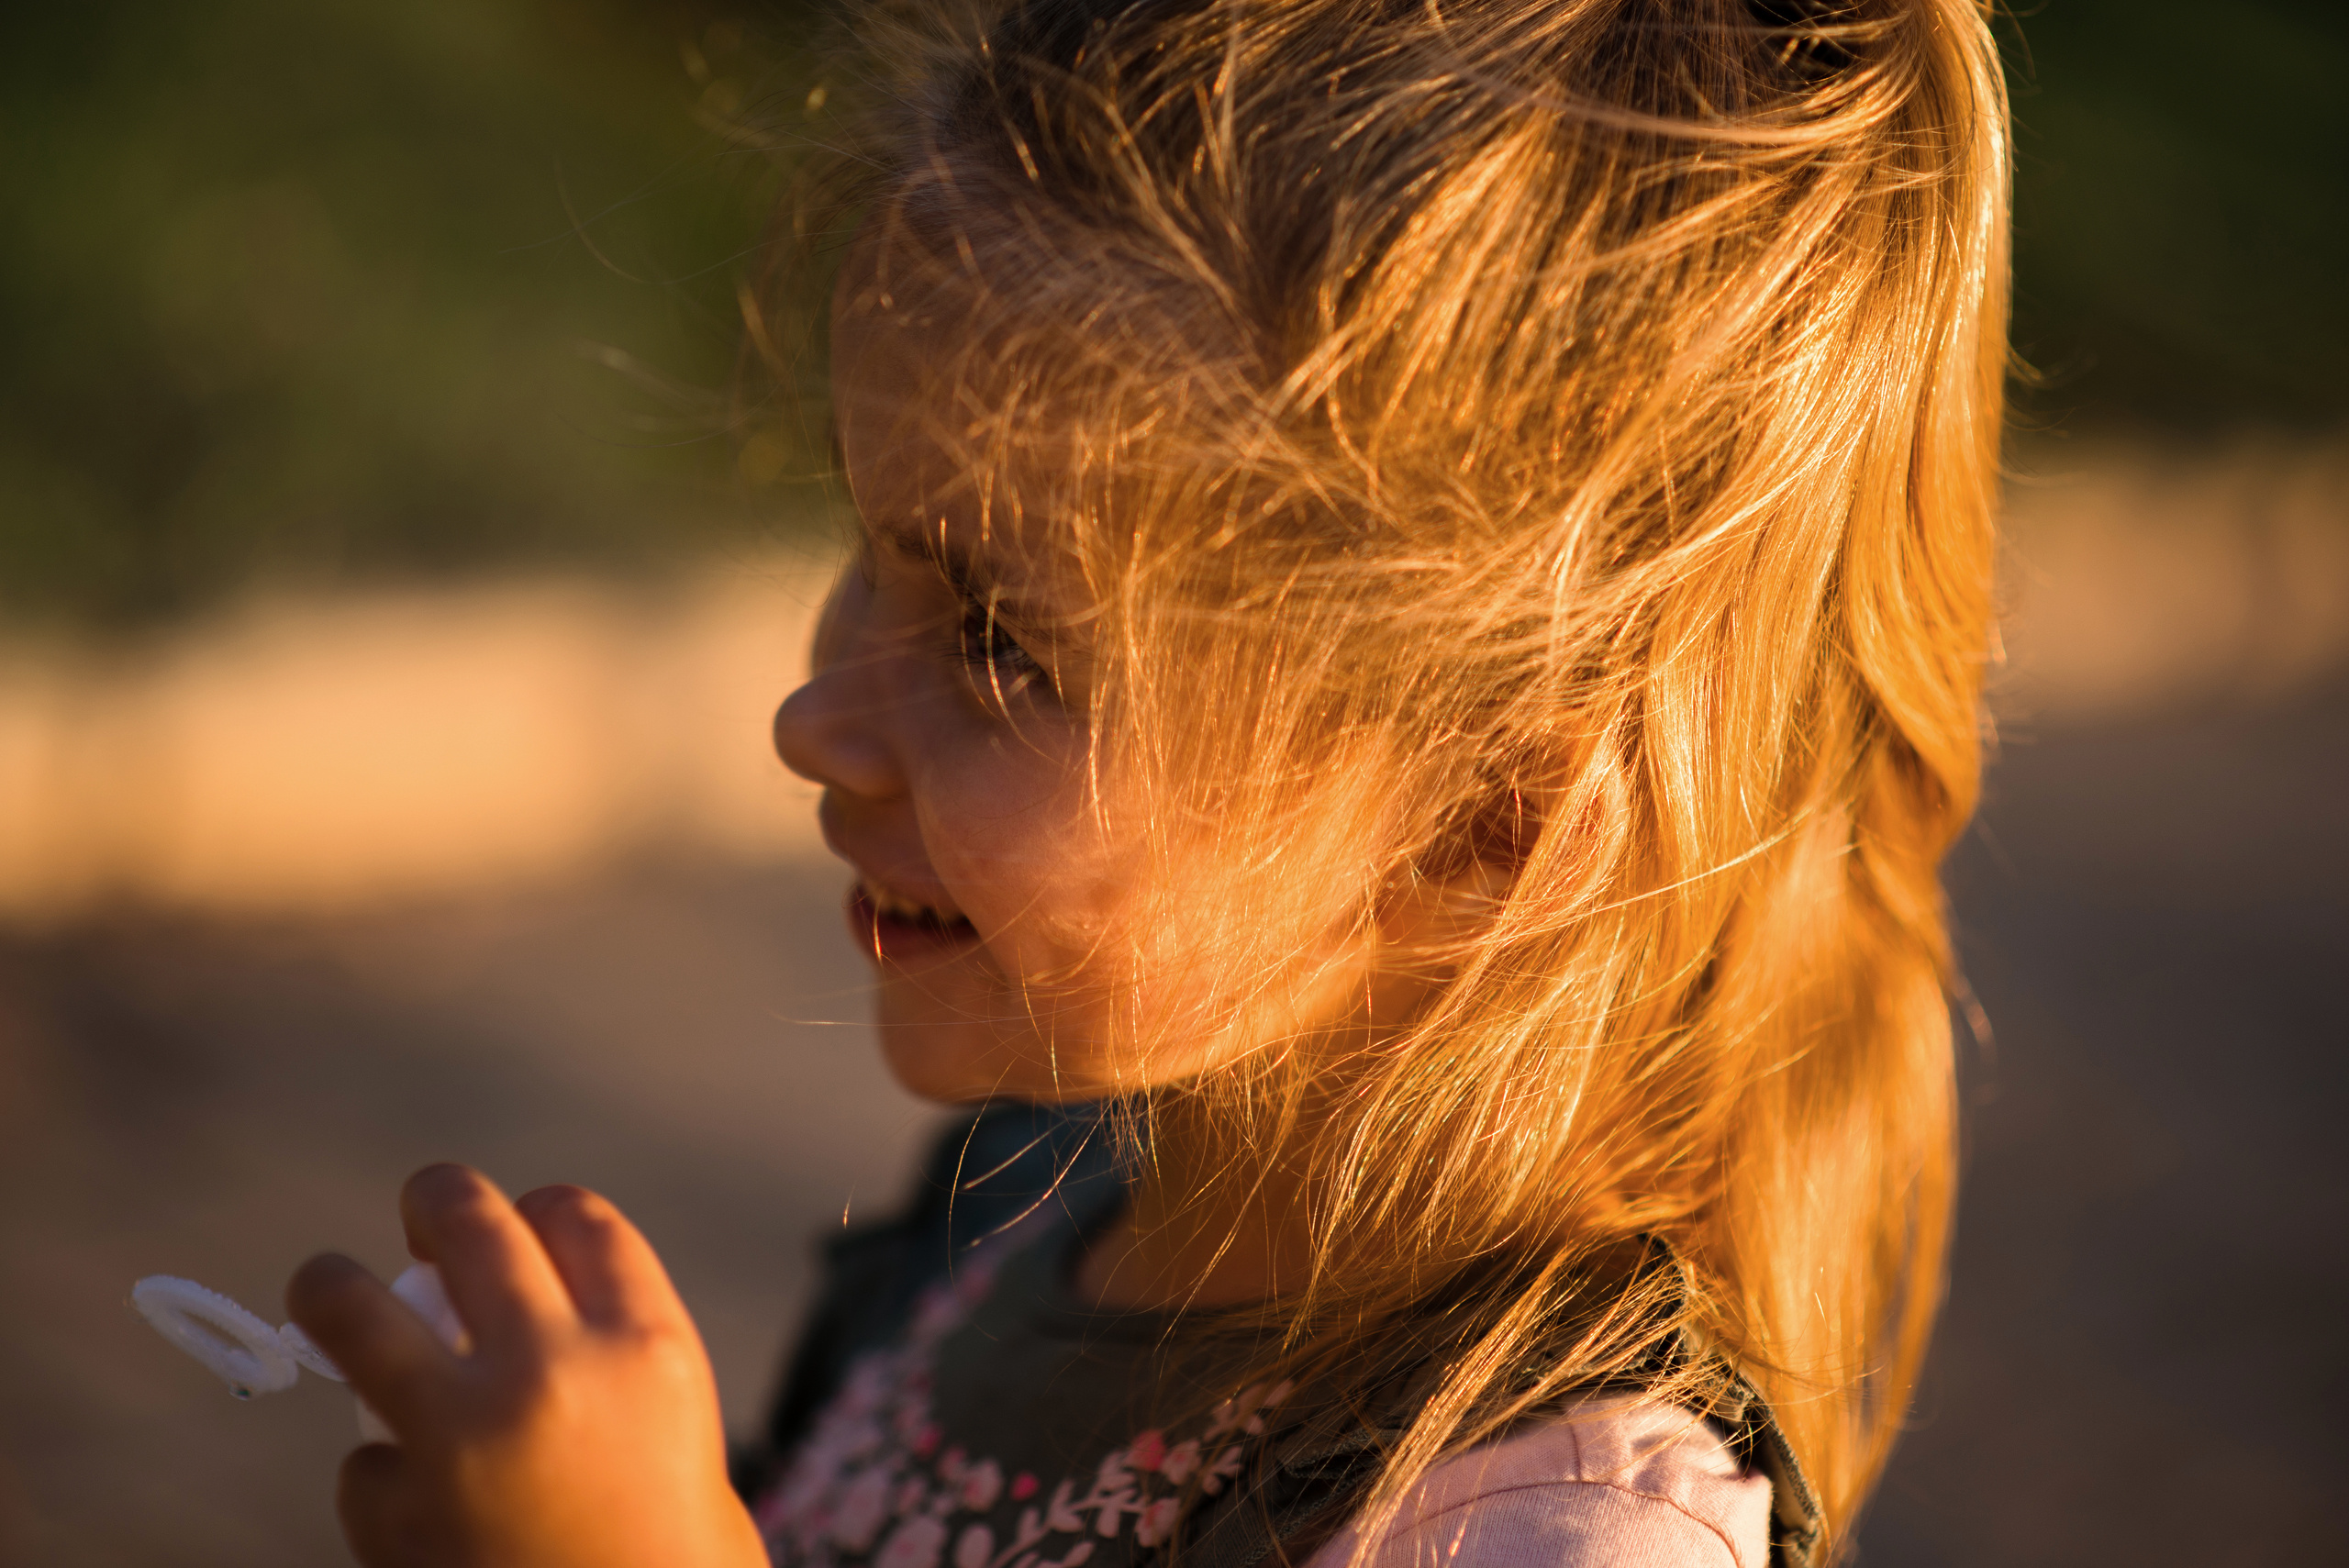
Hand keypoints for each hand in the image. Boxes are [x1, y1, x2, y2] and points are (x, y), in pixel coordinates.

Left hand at [287, 1165, 766, 1567]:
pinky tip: (425, 1514)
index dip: (539, 1210)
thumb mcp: (672, 1421)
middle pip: (469, 1221)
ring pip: (349, 1310)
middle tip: (423, 1214)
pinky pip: (365, 1464)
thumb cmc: (675, 1551)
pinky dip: (386, 1480)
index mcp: (643, 1343)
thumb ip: (609, 1351)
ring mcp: (461, 1439)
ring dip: (328, 1291)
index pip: (573, 1214)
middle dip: (435, 1200)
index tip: (521, 1225)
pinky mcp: (395, 1514)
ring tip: (322, 1292)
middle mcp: (553, 1370)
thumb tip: (514, 1307)